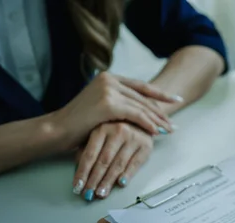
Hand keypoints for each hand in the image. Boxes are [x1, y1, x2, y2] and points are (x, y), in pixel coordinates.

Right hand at [53, 72, 181, 147]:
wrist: (58, 130)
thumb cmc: (79, 124)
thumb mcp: (102, 108)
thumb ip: (120, 104)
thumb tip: (143, 111)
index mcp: (109, 77)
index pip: (141, 86)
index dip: (160, 94)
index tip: (176, 100)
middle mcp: (109, 79)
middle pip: (144, 97)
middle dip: (161, 111)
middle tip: (174, 123)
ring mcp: (109, 89)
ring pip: (141, 106)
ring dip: (158, 120)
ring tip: (169, 130)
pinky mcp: (108, 103)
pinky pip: (135, 114)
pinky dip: (147, 124)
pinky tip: (156, 132)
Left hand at [72, 122, 153, 200]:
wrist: (141, 120)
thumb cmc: (116, 129)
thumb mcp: (97, 135)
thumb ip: (87, 150)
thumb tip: (79, 172)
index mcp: (102, 128)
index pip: (90, 155)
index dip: (82, 172)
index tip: (77, 186)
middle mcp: (118, 131)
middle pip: (103, 161)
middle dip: (94, 180)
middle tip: (88, 194)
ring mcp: (133, 137)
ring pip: (118, 164)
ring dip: (108, 181)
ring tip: (101, 193)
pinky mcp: (146, 145)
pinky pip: (135, 164)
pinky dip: (127, 175)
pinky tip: (120, 184)